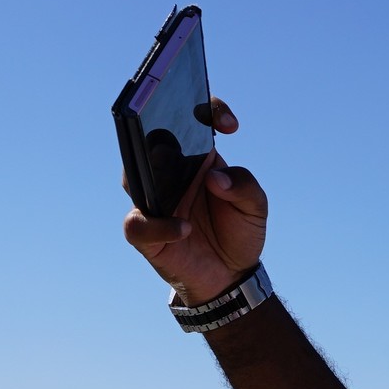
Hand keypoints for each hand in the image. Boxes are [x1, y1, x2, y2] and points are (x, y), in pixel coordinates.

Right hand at [122, 97, 268, 305]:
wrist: (232, 277)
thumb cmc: (239, 234)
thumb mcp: (255, 208)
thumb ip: (245, 186)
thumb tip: (214, 178)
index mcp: (198, 159)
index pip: (193, 121)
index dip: (207, 111)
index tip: (228, 124)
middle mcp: (171, 174)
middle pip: (150, 138)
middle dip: (158, 128)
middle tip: (183, 136)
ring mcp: (155, 202)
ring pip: (133, 174)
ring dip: (152, 174)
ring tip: (180, 184)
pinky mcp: (146, 234)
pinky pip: (138, 223)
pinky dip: (159, 225)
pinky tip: (185, 229)